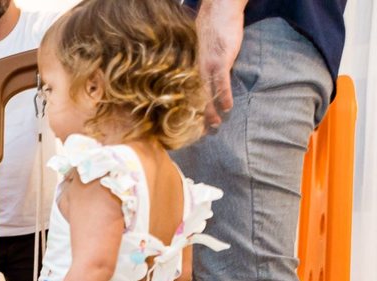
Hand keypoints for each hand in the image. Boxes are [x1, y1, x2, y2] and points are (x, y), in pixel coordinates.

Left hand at [196, 2, 244, 128]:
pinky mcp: (221, 60)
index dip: (189, 109)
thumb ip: (204, 61)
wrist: (219, 10)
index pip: (189, 93)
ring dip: (211, 111)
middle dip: (198, 116)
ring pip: (207, 93)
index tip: (189, 123)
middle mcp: (197, 69)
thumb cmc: (213, 27)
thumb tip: (208, 71)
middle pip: (195, 97)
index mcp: (192, 67)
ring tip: (214, 125)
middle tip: (201, 133)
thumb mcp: (205, 48)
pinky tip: (227, 107)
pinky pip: (222, 82)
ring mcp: (208, 65)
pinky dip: (224, 95)